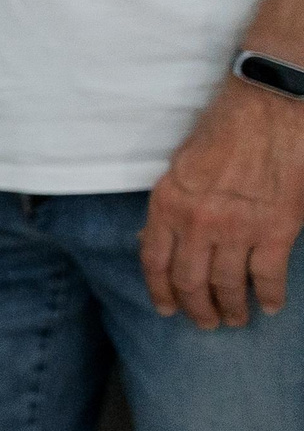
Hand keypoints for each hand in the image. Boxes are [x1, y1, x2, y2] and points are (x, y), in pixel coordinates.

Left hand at [142, 83, 303, 327]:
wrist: (268, 107)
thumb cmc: (223, 128)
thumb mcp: (179, 167)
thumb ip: (171, 205)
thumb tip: (158, 240)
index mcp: (167, 204)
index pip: (154, 262)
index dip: (161, 292)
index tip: (167, 309)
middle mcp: (196, 222)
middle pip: (190, 282)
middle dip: (197, 309)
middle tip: (206, 323)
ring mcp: (236, 228)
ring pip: (229, 285)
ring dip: (233, 308)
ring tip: (237, 318)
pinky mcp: (275, 229)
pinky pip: (269, 275)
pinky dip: (271, 296)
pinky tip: (272, 305)